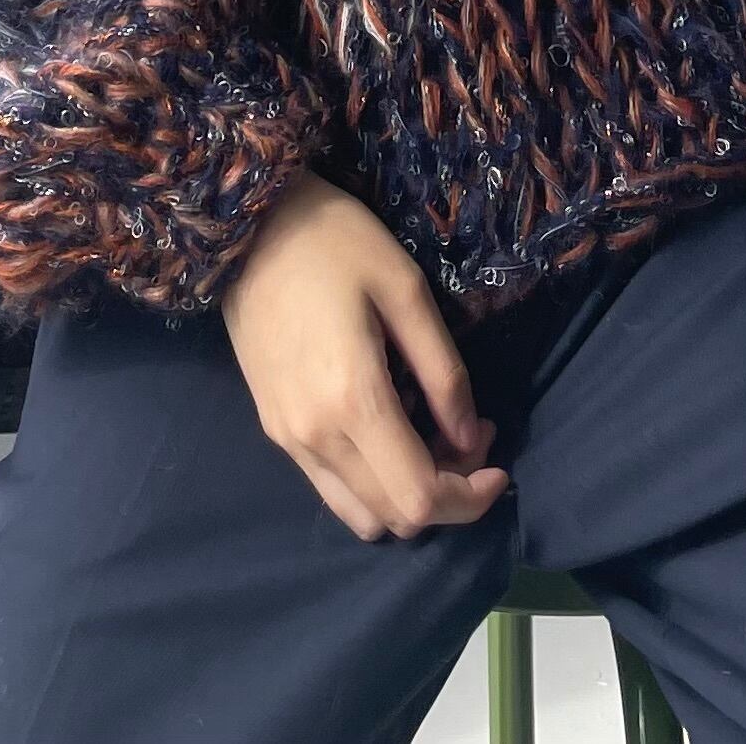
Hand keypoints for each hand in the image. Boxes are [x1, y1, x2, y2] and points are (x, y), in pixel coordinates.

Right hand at [220, 169, 511, 541]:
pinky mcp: (273, 429)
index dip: (470, 498)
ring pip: (361, 515)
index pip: (419, 499)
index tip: (498, 463)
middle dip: (448, 493)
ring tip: (431, 435)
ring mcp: (288, 439)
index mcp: (354, 400)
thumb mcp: (407, 289)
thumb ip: (444, 372)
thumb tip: (470, 436)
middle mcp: (316, 437)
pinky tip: (390, 430)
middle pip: (394, 518)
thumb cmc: (335, 242)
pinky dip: (372, 484)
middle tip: (469, 433)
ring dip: (407, 494)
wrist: (247, 226)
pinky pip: (331, 488)